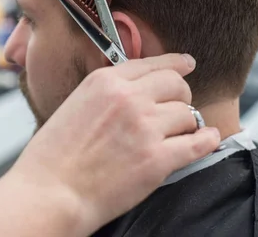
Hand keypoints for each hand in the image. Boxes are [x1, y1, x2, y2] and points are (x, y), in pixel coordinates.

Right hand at [8, 53, 220, 234]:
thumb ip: (108, 93)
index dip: (175, 64)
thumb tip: (137, 90)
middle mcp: (128, 98)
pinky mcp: (156, 159)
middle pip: (176, 85)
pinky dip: (206, 140)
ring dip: (186, 124)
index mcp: (104, 81)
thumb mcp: (76, 104)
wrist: (50, 193)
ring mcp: (144, 127)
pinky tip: (207, 139)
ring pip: (187, 113)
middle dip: (182, 95)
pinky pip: (197, 143)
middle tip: (179, 107)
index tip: (186, 64)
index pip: (152, 63)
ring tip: (177, 134)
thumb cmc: (54, 156)